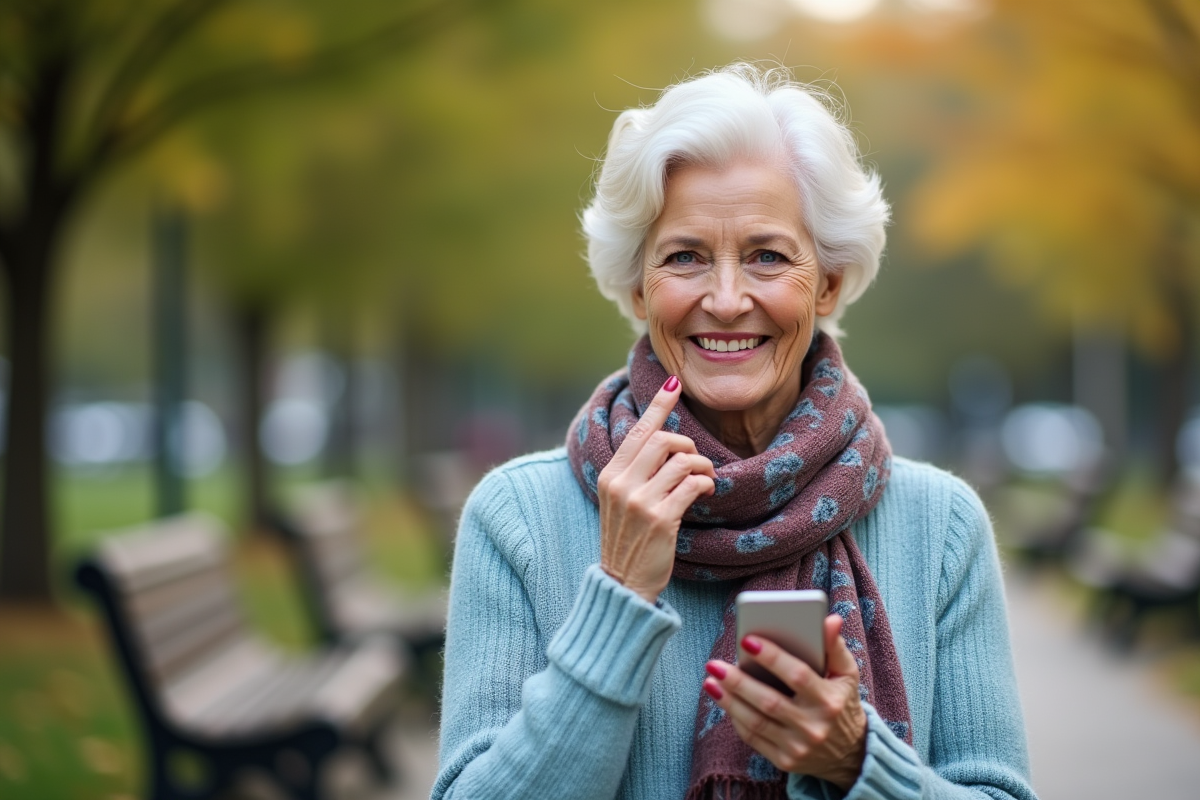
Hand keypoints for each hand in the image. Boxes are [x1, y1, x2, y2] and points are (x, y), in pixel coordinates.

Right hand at [598, 376, 715, 603]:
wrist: (623, 584)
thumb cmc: (628, 541)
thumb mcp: (622, 502)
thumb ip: (636, 473)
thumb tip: (663, 442)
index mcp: (610, 475)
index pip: (637, 430)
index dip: (658, 405)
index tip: (673, 383)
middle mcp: (621, 483)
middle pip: (663, 440)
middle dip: (689, 446)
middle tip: (697, 464)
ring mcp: (639, 501)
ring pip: (682, 461)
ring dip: (702, 467)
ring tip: (705, 481)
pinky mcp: (659, 519)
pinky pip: (691, 485)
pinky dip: (705, 485)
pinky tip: (706, 493)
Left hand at [702, 614, 867, 790]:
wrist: (851, 754)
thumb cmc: (843, 703)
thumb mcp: (846, 675)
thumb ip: (836, 647)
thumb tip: (829, 619)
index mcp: (830, 700)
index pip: (797, 675)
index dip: (772, 657)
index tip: (747, 640)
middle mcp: (814, 726)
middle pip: (769, 701)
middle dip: (738, 681)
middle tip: (714, 664)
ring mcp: (798, 747)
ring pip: (756, 722)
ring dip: (729, 701)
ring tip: (710, 680)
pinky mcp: (785, 761)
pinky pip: (753, 739)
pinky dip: (735, 718)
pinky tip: (723, 699)